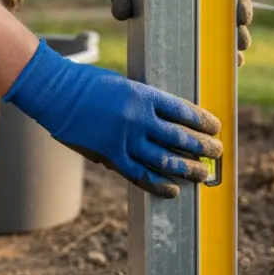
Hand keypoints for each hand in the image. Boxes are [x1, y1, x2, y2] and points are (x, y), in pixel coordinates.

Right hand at [4, 40, 222, 198]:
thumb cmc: (86, 84)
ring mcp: (125, 138)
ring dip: (187, 168)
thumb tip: (160, 123)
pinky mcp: (110, 155)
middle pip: (180, 136)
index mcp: (145, 95)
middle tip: (217, 153)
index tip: (216, 128)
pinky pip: (140, 175)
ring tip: (203, 174)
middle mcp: (140, 118)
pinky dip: (159, 184)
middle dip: (203, 147)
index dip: (203, 121)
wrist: (55, 92)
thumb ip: (141, 103)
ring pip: (165, 159)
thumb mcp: (122, 85)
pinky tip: (174, 189)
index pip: (184, 110)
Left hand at [80, 0, 253, 65]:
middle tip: (240, 49)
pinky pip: (207, 38)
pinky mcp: (189, 25)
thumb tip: (122, 12)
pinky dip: (214, 52)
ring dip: (232, 46)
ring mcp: (200, 8)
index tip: (242, 18)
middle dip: (239, 33)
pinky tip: (218, 67)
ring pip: (225, 27)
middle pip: (232, 12)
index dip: (240, 2)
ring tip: (236, 62)